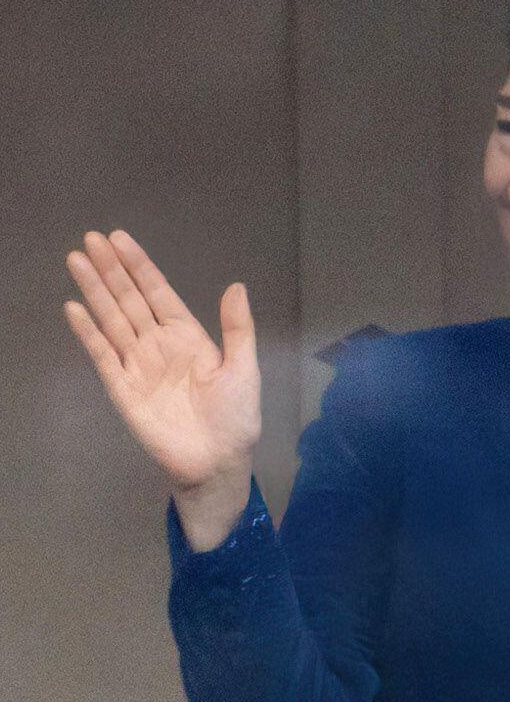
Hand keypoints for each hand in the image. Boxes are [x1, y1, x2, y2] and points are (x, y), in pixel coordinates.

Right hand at [62, 229, 260, 488]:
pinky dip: (89, 334)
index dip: (139, 266)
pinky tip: (74, 309)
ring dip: (94, 292)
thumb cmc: (235, 417)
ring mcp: (138, 366)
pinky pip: (103, 357)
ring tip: (76, 261)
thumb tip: (237, 286)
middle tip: (90, 239)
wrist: (218, 463)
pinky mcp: (123, 390)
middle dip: (111, 270)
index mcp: (187, 337)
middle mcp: (158, 345)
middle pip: (129, 300)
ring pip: (112, 321)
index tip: (119, 238)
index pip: (157, 293)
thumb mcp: (243, 369)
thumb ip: (238, 328)